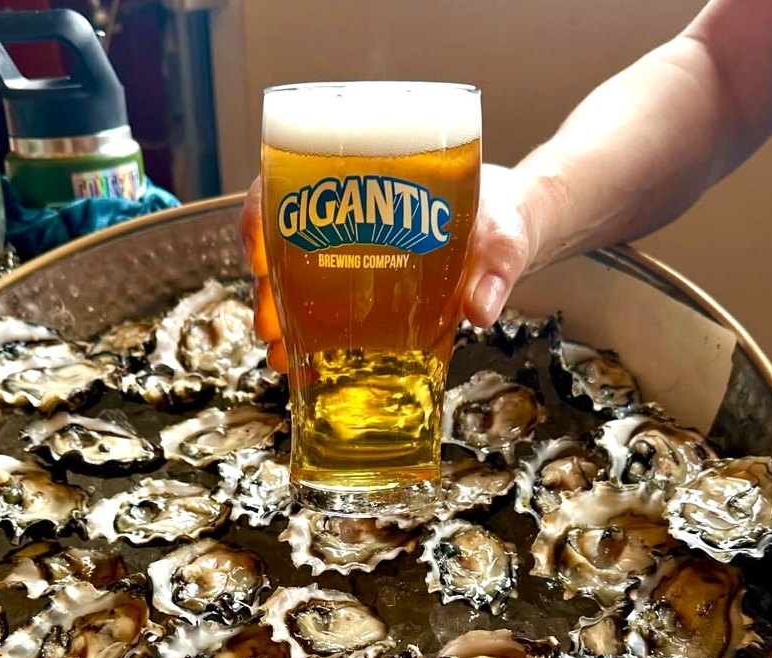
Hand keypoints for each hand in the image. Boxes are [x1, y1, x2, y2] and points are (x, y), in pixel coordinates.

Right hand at [240, 164, 536, 361]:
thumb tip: (480, 309)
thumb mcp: (504, 233)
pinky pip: (322, 311)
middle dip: (266, 286)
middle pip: (283, 242)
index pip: (290, 180)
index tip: (255, 252)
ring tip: (281, 355)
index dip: (261, 215)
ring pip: (294, 281)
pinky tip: (302, 364)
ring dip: (280, 318)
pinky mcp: (366, 295)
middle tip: (269, 325)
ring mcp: (353, 258)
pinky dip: (307, 338)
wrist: (516, 234)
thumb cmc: (502, 216)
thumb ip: (498, 265)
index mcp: (368, 179)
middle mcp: (349, 218)